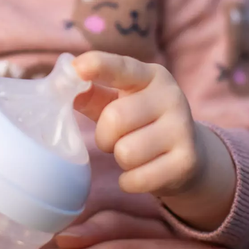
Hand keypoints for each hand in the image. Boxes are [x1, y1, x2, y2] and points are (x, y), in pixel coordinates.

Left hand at [72, 53, 234, 228]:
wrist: (188, 154)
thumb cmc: (139, 121)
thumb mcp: (117, 100)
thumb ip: (89, 92)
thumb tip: (60, 83)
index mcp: (150, 76)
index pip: (121, 67)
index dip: (98, 66)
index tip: (77, 68)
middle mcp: (171, 97)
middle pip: (114, 119)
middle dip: (104, 136)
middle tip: (115, 139)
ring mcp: (183, 129)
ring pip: (126, 152)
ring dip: (120, 159)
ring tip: (133, 152)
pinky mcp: (186, 162)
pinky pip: (137, 179)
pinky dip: (129, 181)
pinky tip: (141, 172)